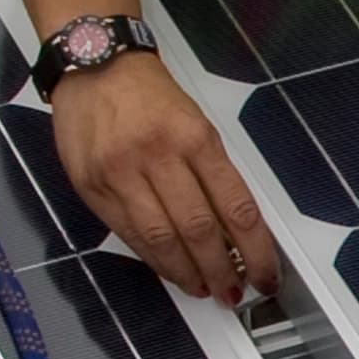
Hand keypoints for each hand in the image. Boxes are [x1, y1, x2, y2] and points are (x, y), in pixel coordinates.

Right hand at [51, 52, 279, 305]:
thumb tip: (235, 229)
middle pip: (198, 229)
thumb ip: (213, 173)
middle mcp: (159, 157)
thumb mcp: (197, 123)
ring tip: (204, 289)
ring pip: (160, 239)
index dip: (256, 249)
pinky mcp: (91, 187)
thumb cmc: (153, 96)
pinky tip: (169, 270)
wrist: (96, 65)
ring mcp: (120, 174)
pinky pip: (127, 233)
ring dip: (186, 273)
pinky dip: (152, 258)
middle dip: (221, 270)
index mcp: (196, 138)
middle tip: (234, 293)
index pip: (236, 206)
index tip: (267, 274)